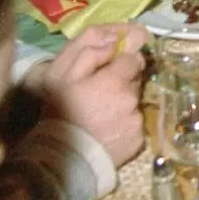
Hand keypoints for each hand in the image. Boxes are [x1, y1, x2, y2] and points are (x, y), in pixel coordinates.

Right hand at [31, 23, 148, 165]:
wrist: (64, 157)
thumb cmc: (59, 112)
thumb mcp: (62, 75)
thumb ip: (89, 52)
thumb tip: (114, 42)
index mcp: (115, 80)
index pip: (133, 59)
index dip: (121, 63)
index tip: (109, 71)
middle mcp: (131, 99)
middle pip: (136, 80)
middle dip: (122, 82)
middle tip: (101, 94)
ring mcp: (137, 120)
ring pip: (136, 102)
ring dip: (124, 103)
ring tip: (102, 114)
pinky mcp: (139, 139)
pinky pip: (136, 123)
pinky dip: (125, 123)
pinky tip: (109, 129)